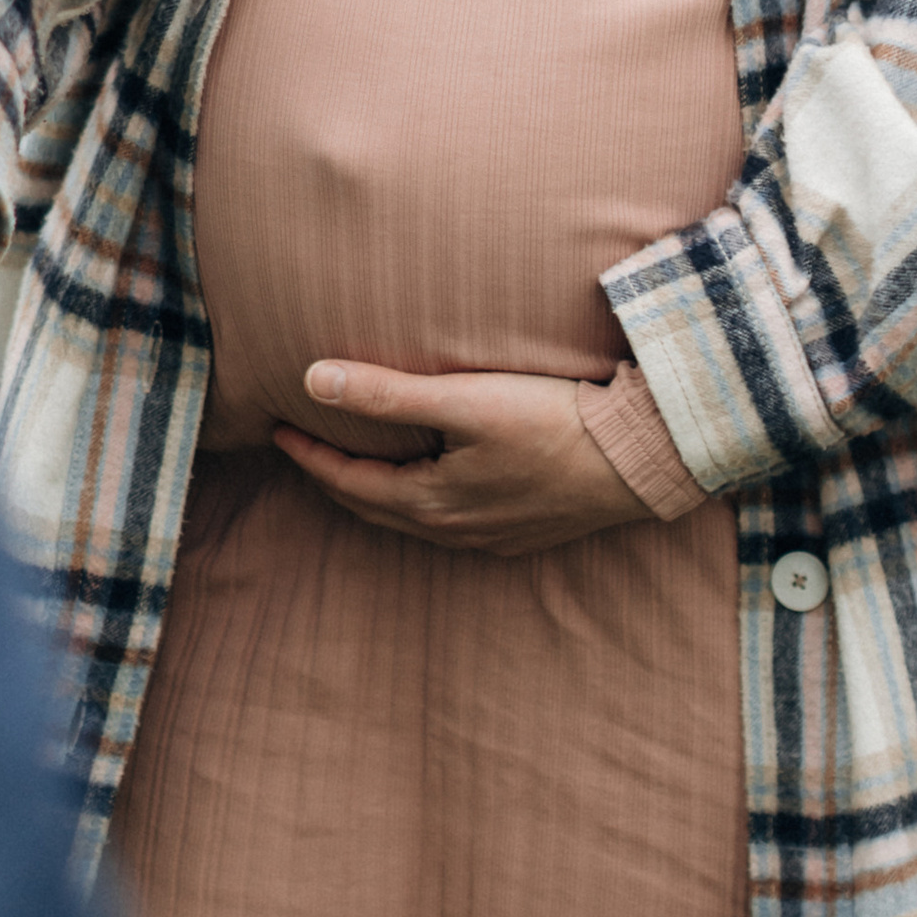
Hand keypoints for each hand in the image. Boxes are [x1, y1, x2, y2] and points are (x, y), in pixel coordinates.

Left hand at [272, 360, 651, 557]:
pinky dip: (420, 501)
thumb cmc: (553, 424)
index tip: (278, 430)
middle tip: (305, 448)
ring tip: (358, 464)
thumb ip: (386, 393)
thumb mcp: (463, 400)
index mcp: (432, 503)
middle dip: (335, 478)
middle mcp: (456, 530)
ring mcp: (492, 536)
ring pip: (413, 518)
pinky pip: (450, 521)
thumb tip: (312, 381)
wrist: (638, 460)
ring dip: (377, 492)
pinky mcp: (523, 530)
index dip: (309, 456)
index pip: (349, 482)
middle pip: (376, 506)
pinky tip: (432, 484)